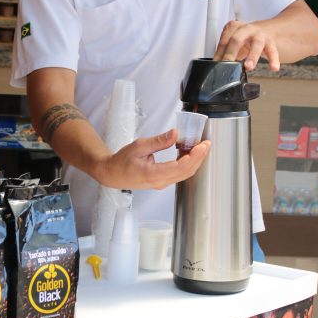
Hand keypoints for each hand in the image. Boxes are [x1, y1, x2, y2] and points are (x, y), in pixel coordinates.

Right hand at [95, 129, 209, 189]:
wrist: (112, 174)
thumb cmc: (121, 161)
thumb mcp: (139, 146)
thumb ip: (159, 141)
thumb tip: (175, 134)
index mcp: (153, 174)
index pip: (181, 167)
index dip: (195, 156)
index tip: (203, 145)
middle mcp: (160, 182)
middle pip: (187, 172)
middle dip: (199, 158)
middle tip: (206, 144)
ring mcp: (161, 183)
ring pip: (184, 174)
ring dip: (194, 161)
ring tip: (198, 146)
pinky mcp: (161, 182)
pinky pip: (178, 174)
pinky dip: (186, 163)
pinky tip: (187, 152)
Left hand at [214, 20, 279, 71]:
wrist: (267, 30)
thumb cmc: (246, 38)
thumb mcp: (233, 42)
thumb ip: (225, 53)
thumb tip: (215, 66)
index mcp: (234, 27)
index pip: (224, 41)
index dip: (219, 53)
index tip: (216, 65)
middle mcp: (246, 29)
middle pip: (237, 39)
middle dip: (231, 53)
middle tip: (227, 65)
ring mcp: (260, 35)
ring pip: (256, 44)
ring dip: (252, 56)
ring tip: (249, 67)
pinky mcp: (271, 42)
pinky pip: (272, 51)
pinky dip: (274, 60)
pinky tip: (274, 68)